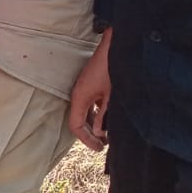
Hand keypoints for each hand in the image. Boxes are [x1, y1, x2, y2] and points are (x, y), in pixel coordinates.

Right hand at [67, 27, 111, 151]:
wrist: (116, 44)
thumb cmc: (113, 67)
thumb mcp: (112, 95)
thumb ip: (105, 115)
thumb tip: (100, 133)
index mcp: (80, 97)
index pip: (76, 125)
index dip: (86, 139)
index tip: (99, 148)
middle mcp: (80, 94)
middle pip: (80, 120)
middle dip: (91, 135)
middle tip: (104, 146)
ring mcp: (86, 89)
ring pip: (86, 113)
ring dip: (96, 125)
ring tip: (110, 135)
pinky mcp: (93, 85)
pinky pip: (92, 104)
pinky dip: (99, 114)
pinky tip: (111, 118)